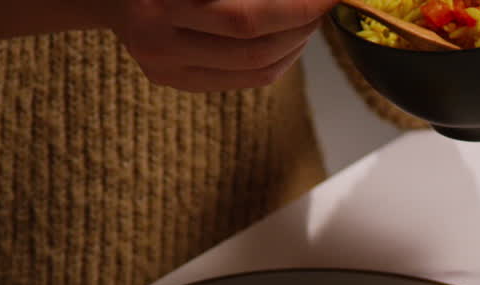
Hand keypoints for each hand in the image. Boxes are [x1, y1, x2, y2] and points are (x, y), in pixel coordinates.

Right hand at [111, 0, 337, 91]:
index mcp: (161, 1)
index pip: (247, 19)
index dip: (296, 8)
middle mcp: (157, 37)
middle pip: (254, 49)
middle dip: (301, 27)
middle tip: (323, 5)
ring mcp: (162, 66)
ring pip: (254, 71)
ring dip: (295, 46)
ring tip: (309, 20)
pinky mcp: (170, 80)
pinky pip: (240, 81)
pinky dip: (275, 61)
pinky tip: (288, 40)